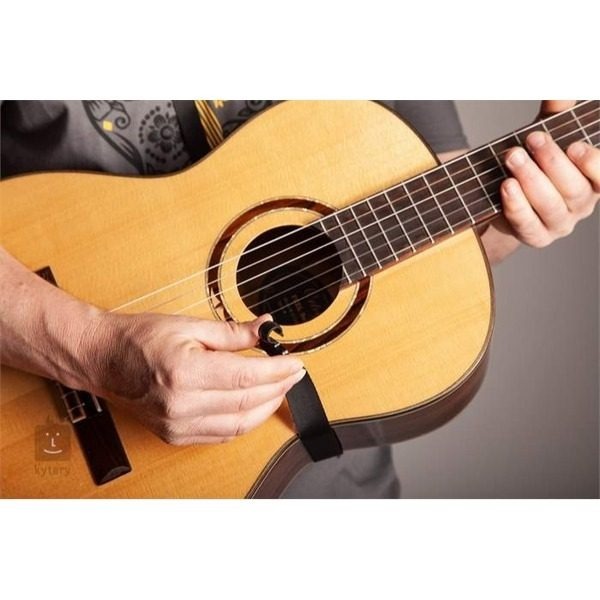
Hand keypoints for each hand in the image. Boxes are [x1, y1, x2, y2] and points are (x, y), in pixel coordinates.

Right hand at [84, 312, 304, 445]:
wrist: (104, 360)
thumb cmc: (140, 339)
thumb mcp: (189, 326)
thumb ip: (233, 333)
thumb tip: (266, 329)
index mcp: (185, 373)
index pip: (247, 377)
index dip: (279, 371)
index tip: (297, 363)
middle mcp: (182, 405)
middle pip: (248, 403)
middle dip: (279, 387)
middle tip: (294, 373)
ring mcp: (177, 425)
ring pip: (239, 425)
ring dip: (266, 408)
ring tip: (280, 388)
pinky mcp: (175, 435)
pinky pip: (222, 435)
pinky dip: (244, 421)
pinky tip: (255, 406)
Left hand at [497, 100, 599, 248]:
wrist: (502, 199)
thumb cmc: (533, 165)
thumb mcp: (548, 136)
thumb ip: (557, 112)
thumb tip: (560, 86)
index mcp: (592, 179)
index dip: (594, 164)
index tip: (575, 146)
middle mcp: (581, 204)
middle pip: (573, 188)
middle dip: (552, 162)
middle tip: (532, 139)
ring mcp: (559, 224)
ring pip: (550, 206)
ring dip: (531, 180)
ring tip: (512, 157)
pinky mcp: (535, 237)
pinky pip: (527, 224)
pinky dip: (516, 205)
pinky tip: (506, 186)